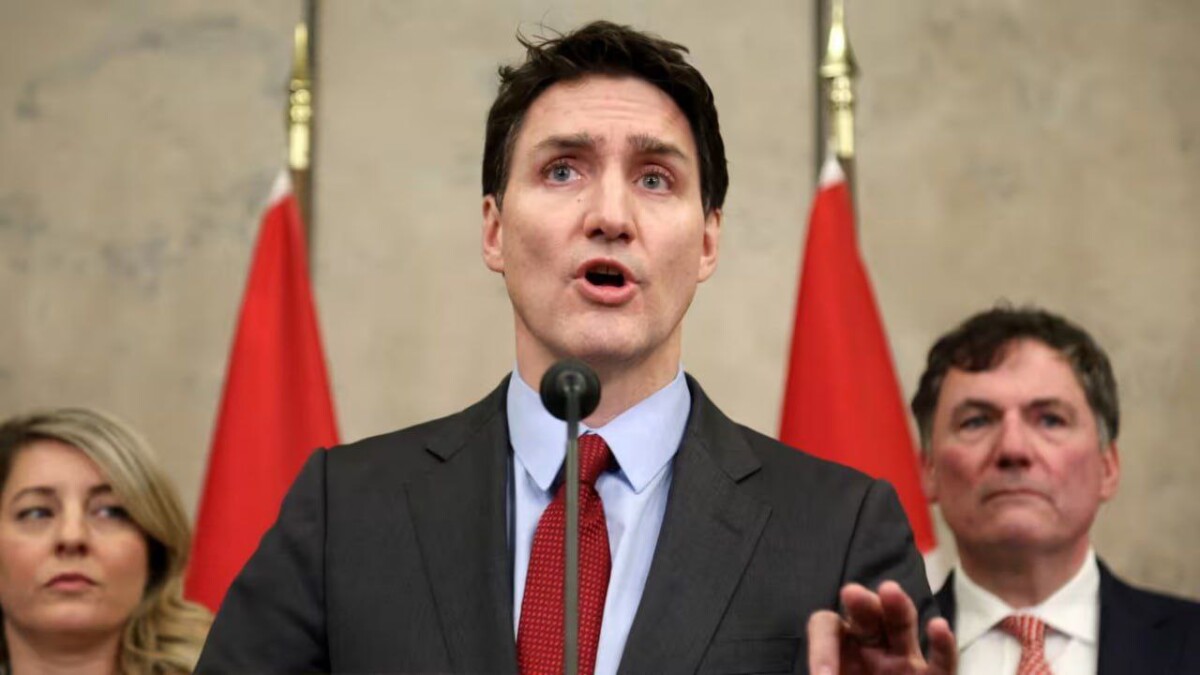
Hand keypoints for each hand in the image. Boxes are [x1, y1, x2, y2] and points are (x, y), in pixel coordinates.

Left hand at [807, 580, 955, 674]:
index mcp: (839, 650)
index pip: (827, 628)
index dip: (822, 648)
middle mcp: (870, 649)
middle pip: (865, 615)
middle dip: (860, 604)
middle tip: (852, 595)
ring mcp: (902, 662)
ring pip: (901, 625)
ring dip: (897, 606)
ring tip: (889, 593)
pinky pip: (941, 662)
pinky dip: (943, 645)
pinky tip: (939, 627)